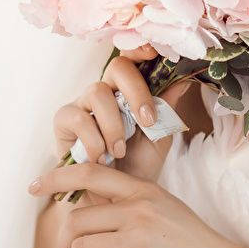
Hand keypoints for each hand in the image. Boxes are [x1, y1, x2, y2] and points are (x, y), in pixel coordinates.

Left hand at [26, 159, 248, 247]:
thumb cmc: (194, 242)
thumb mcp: (164, 208)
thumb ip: (130, 203)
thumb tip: (90, 204)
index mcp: (143, 189)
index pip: (90, 173)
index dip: (57, 176)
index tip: (35, 184)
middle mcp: (138, 208)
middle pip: (79, 216)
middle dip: (66, 236)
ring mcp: (137, 236)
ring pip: (81, 242)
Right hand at [51, 45, 195, 190]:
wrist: (113, 198)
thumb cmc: (137, 164)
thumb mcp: (160, 138)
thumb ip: (169, 110)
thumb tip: (184, 80)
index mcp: (130, 89)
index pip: (134, 58)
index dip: (142, 49)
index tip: (154, 52)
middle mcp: (107, 90)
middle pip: (118, 66)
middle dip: (137, 91)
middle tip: (148, 121)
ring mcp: (83, 103)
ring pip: (98, 91)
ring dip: (114, 124)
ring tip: (119, 150)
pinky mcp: (64, 120)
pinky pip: (78, 117)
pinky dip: (94, 140)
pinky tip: (100, 157)